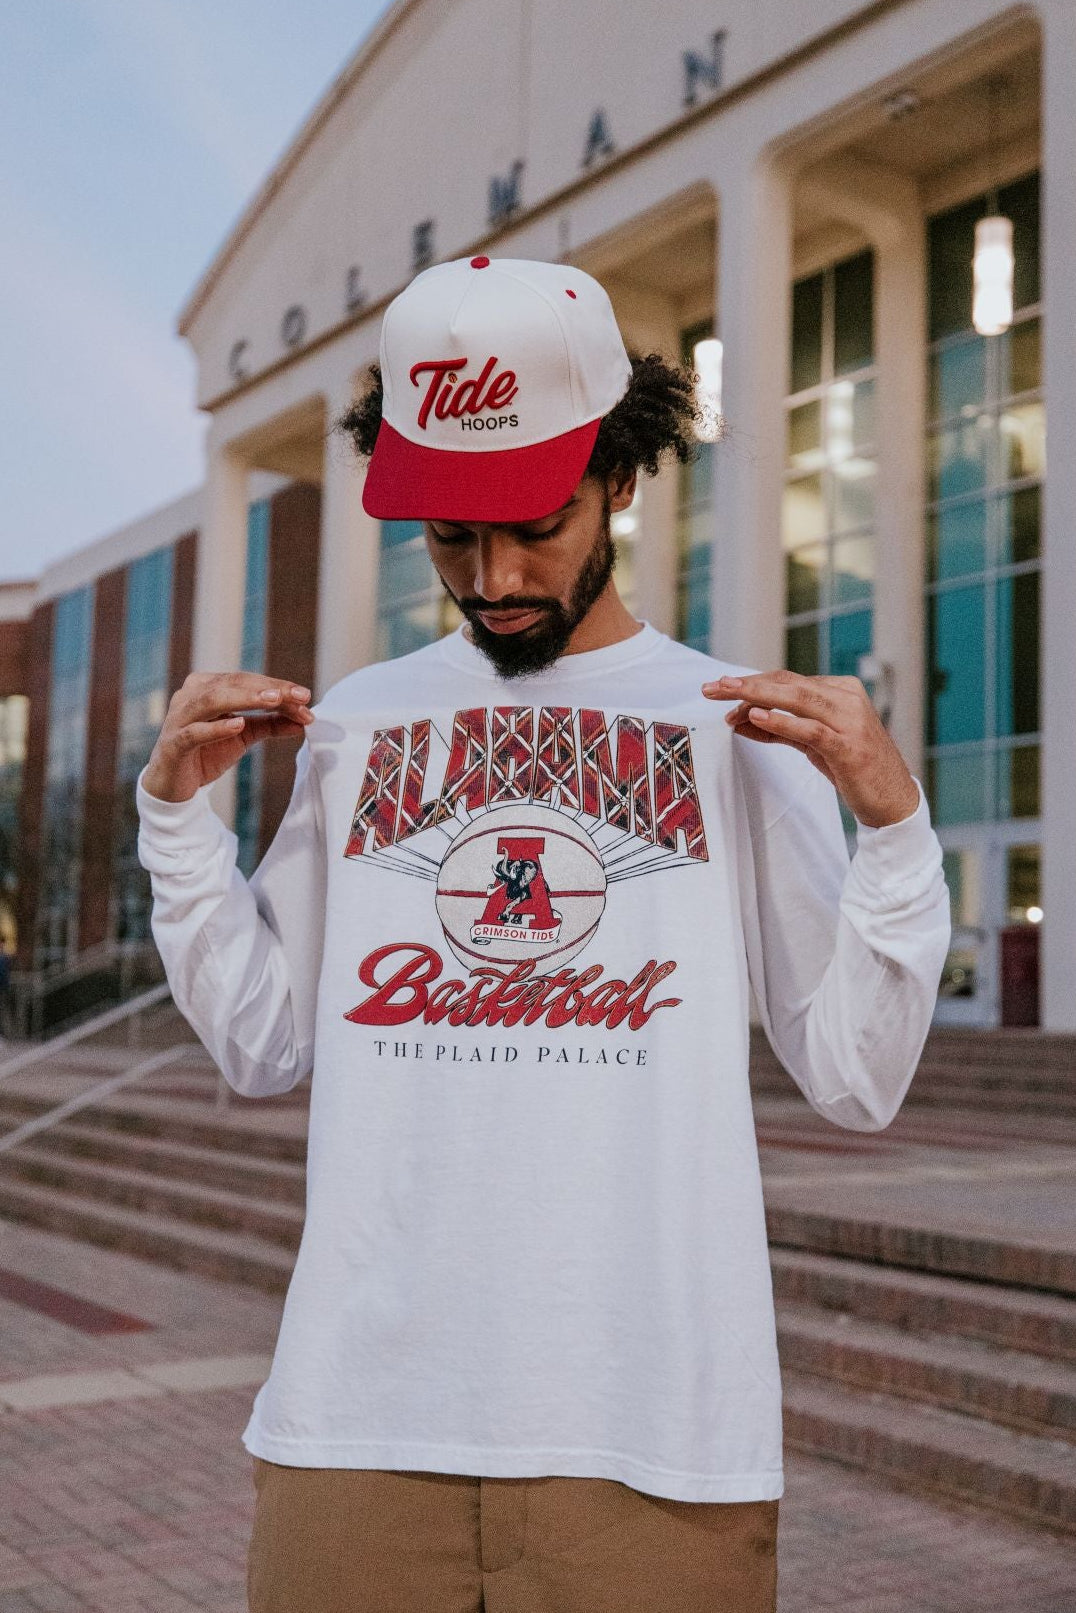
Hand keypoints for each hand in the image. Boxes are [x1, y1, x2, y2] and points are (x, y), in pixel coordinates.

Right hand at [142, 672, 314, 803]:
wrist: (175, 787)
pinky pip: (194, 732)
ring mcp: (179, 718)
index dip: (276, 687)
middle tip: (299, 697)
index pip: (245, 680)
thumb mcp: (243, 736)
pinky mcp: (173, 743)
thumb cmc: (207, 753)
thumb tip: (305, 720)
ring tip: (273, 701)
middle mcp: (190, 695)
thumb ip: (270, 724)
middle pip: (232, 684)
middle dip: (268, 690)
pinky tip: (238, 725)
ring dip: (244, 699)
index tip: (306, 696)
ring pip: (212, 700)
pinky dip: (217, 728)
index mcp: (206, 687)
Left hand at [701, 669, 919, 828]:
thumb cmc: (852, 769)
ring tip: (727, 696)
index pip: (787, 681)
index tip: (719, 691)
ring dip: (757, 696)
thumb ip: (780, 729)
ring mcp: (851, 721)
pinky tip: (758, 718)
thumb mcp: (812, 745)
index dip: (751, 684)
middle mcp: (847, 699)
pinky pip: (811, 730)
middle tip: (711, 688)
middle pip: (788, 684)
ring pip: (798, 699)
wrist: (893, 801)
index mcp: (840, 691)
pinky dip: (783, 722)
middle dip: (746, 685)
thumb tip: (739, 719)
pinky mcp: (850, 747)